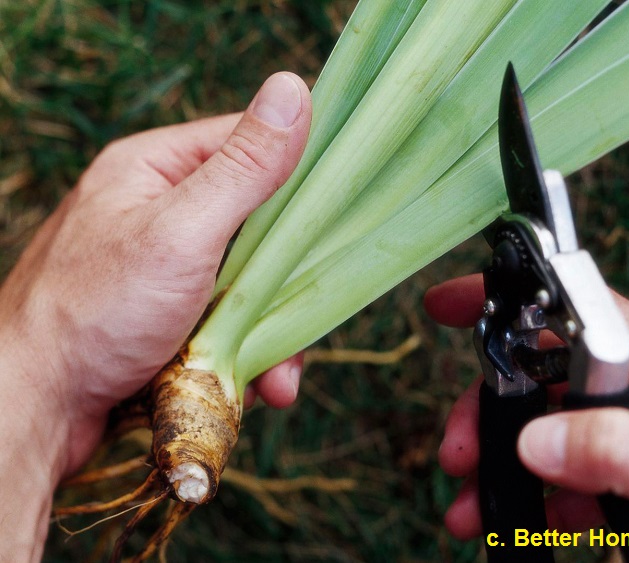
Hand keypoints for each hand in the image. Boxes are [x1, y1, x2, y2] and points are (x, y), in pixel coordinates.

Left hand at [0, 72, 310, 558]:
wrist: (33, 409)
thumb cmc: (93, 312)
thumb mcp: (182, 230)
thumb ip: (244, 168)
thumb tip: (293, 88)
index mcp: (154, 170)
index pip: (246, 145)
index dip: (296, 175)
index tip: (334, 214)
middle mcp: (159, 213)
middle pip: (255, 224)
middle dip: (284, 279)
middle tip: (300, 318)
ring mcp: (163, 268)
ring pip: (247, 282)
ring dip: (270, 330)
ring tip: (277, 377)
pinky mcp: (167, 317)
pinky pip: (227, 321)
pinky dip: (246, 352)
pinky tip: (251, 385)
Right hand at [425, 274, 628, 562]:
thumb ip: (621, 450)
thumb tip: (534, 439)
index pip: (567, 302)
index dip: (504, 294)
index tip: (447, 304)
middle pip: (539, 372)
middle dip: (489, 410)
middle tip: (460, 453)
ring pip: (546, 427)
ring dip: (504, 465)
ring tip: (475, 509)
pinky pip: (569, 472)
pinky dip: (538, 499)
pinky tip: (533, 526)